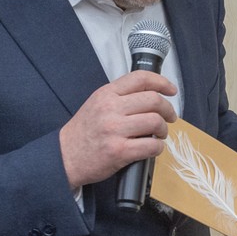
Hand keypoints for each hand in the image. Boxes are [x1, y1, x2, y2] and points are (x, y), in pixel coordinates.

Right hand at [59, 71, 177, 188]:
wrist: (65, 156)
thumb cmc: (84, 132)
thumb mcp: (97, 103)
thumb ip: (120, 96)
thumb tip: (151, 94)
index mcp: (106, 94)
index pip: (140, 78)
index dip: (162, 82)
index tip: (171, 90)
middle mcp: (110, 108)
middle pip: (153, 100)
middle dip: (168, 110)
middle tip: (169, 118)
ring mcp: (114, 130)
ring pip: (155, 122)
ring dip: (163, 130)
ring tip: (159, 135)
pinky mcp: (119, 151)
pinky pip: (151, 146)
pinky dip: (158, 148)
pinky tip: (153, 148)